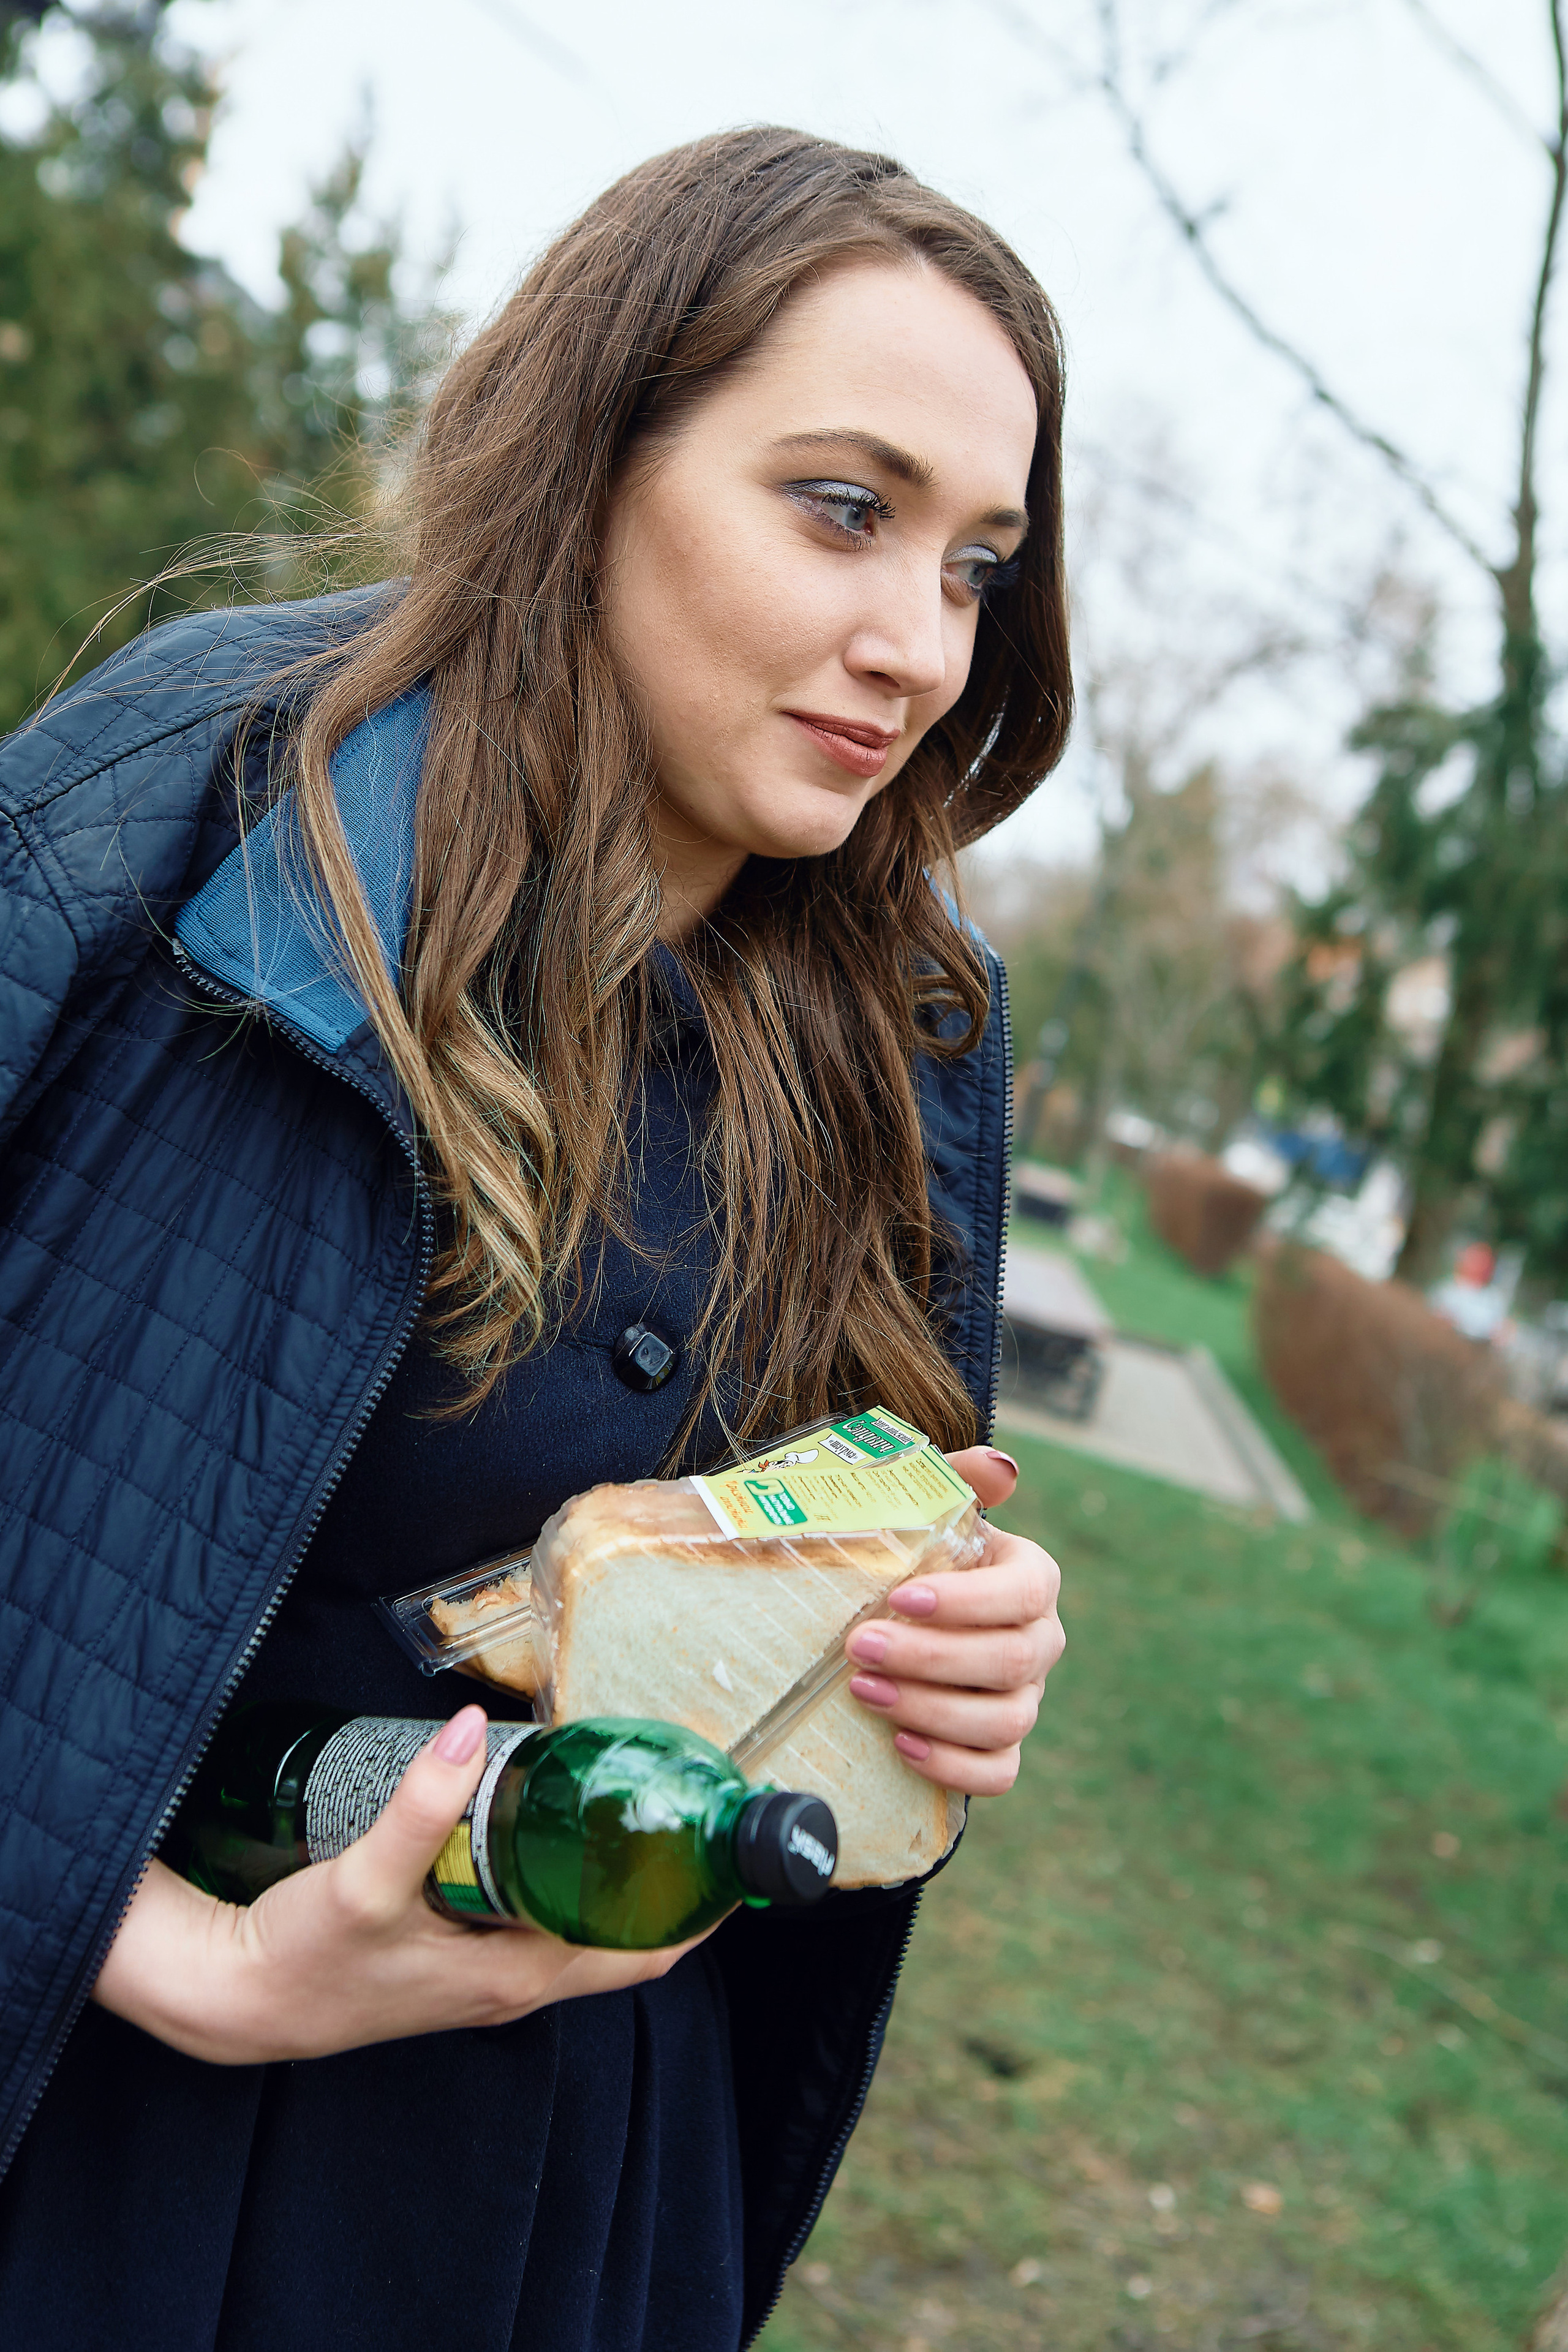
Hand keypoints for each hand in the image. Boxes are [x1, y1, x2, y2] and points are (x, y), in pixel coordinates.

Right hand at [92, 1706, 706, 2064]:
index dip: (698, 1902)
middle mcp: (516, 1981)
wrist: (238, 1999)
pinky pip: (538, 1914)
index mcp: (519, 1975)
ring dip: (613, 1870)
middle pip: (625, 1933)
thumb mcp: (365, 1880)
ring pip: (582, 1921)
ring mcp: (489, 1971)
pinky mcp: (459, 1953)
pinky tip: (554, 1822)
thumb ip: (421, 1805)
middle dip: (664, 1873)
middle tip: (684, 1790)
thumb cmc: (306, 1955)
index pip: (646, 1949)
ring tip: (634, 1791)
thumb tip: (474, 1728)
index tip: (726, 1833)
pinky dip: (563, 1874)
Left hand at [845, 1446, 1062, 1795]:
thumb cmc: (916, 1553)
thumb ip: (961, 1477)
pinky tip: (901, 1745)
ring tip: (864, 1691)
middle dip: (930, 1658)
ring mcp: (1027, 1698)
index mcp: (1032, 1578)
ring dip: (931, 1711)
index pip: (1021, 1595)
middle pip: (1009, 1663)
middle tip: (861, 1646)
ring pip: (1004, 1722)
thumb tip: (1001, 1468)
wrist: (903, 1610)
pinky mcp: (1002, 1746)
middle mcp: (1041, 1641)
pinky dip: (953, 1767)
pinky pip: (998, 1774)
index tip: (900, 1597)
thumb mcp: (930, 1506)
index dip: (966, 1602)